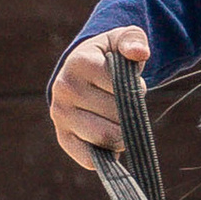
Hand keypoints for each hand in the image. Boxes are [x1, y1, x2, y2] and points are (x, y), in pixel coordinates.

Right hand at [50, 26, 149, 169]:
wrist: (82, 73)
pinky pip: (92, 160)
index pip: (123, 88)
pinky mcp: (63, 138)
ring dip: (123, 134)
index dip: (136, 88)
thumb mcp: (122, 40)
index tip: (130, 82)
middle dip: (130, 112)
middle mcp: (64, 89)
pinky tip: (108, 137)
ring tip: (117, 117)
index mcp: (79, 63)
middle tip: (123, 102)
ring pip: (108, 139)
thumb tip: (139, 53)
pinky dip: (108, 154)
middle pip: (117, 116)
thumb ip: (134, 40)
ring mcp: (60, 116)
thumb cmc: (109, 57)